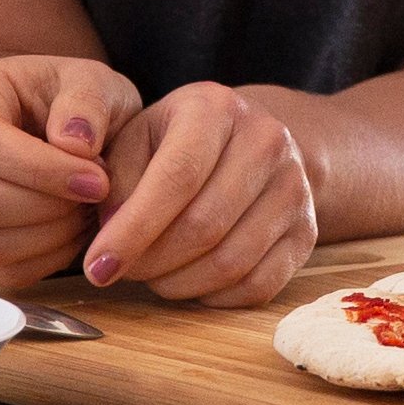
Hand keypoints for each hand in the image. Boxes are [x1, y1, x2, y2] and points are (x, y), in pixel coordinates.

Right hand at [0, 53, 148, 287]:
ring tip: (88, 210)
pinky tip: (74, 230)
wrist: (69, 131)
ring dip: (50, 236)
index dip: (39, 169)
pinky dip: (47, 259)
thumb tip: (73, 143)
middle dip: (48, 207)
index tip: (96, 180)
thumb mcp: (95, 82)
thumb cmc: (79, 103)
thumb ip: (88, 102)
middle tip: (97, 195)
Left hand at [83, 78, 316, 305]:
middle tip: (119, 272)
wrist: (249, 143)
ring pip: (232, 261)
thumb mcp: (137, 137)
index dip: (133, 229)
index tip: (97, 266)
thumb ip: (114, 178)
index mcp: (217, 107)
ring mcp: (295, 188)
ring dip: (179, 283)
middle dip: (152, 261)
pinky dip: (215, 297)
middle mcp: (267, 141)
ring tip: (151, 275)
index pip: (177, 177)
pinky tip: (187, 283)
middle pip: (205, 224)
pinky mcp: (307, 231)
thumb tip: (111, 233)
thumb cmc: (176, 143)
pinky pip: (259, 284)